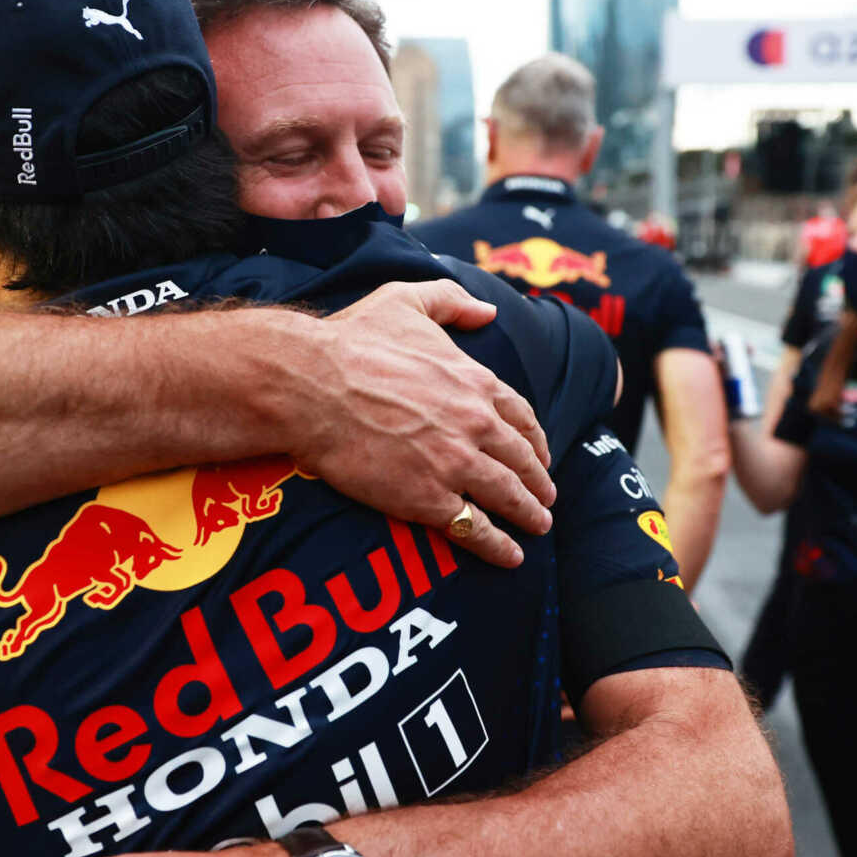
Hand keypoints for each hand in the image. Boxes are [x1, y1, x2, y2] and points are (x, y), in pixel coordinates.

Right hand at [294, 280, 554, 568]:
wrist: (310, 385)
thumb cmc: (350, 341)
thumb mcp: (404, 301)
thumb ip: (450, 301)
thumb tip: (485, 310)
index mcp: (474, 381)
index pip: (521, 416)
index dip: (535, 438)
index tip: (540, 454)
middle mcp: (475, 423)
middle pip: (522, 459)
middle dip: (539, 481)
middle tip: (546, 496)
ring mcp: (454, 463)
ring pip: (507, 496)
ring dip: (529, 514)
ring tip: (538, 526)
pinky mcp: (427, 498)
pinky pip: (473, 527)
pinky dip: (497, 545)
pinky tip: (509, 555)